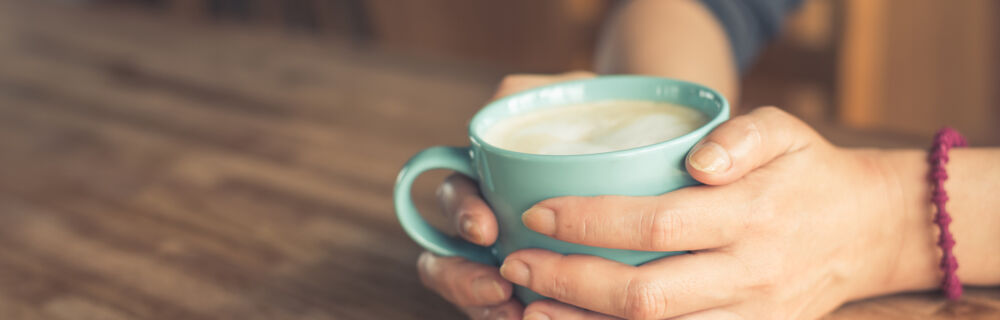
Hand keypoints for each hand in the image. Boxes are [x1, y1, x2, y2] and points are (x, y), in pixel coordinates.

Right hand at [416, 72, 596, 319]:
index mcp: (486, 176)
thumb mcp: (566, 94)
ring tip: (516, 315)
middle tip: (498, 287)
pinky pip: (523, 310)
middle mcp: (490, 222)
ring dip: (485, 309)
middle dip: (461, 279)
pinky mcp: (546, 290)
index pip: (452, 195)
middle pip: (446, 259)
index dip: (460, 214)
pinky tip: (539, 318)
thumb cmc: (603, 118)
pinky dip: (525, 317)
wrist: (651, 148)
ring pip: (477, 294)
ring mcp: (514, 259)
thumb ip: (528, 95)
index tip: (484, 228)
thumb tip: (500, 104)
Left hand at [500, 107, 918, 318]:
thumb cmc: (808, 173)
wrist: (867, 232)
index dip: (589, 223)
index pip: (656, 224)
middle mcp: (749, 274)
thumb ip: (743, 136)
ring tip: (529, 309)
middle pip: (645, 295)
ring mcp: (751, 316)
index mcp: (752, 216)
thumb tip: (696, 160)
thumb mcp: (786, 132)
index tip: (536, 213)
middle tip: (515, 265)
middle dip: (569, 283)